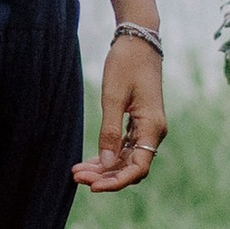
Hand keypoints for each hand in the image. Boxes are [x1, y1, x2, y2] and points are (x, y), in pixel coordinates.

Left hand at [75, 32, 162, 191]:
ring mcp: (146, 129)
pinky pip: (124, 148)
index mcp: (152, 128)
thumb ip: (109, 131)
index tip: (93, 187)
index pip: (138, 168)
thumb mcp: (113, 97)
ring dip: (104, 168)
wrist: (138, 41)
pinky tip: (89, 162)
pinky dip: (107, 156)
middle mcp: (153, 133)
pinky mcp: (138, 124)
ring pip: (126, 160)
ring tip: (77, 172)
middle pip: (130, 167)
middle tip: (76, 177)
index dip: (116, 181)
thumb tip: (107, 164)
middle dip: (105, 176)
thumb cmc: (126, 64)